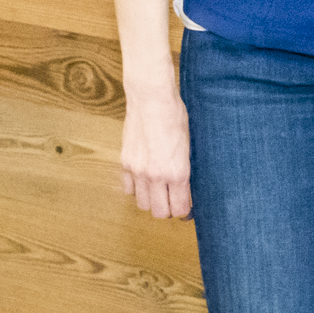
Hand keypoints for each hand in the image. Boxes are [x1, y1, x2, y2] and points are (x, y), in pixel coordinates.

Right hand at [117, 81, 192, 219]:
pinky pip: (128, 189)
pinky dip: (135, 189)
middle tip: (171, 201)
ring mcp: (138, 171)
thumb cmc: (174, 117)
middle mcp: (156, 176)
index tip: (186, 207)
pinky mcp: (125, 163)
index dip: (184, 211)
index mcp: (178, 173)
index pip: (180, 209)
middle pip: (160, 213)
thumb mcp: (188, 146)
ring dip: (150, 201)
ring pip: (142, 204)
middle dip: (167, 210)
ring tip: (157, 190)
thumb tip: (184, 188)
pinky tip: (143, 179)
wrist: (151, 100)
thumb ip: (184, 170)